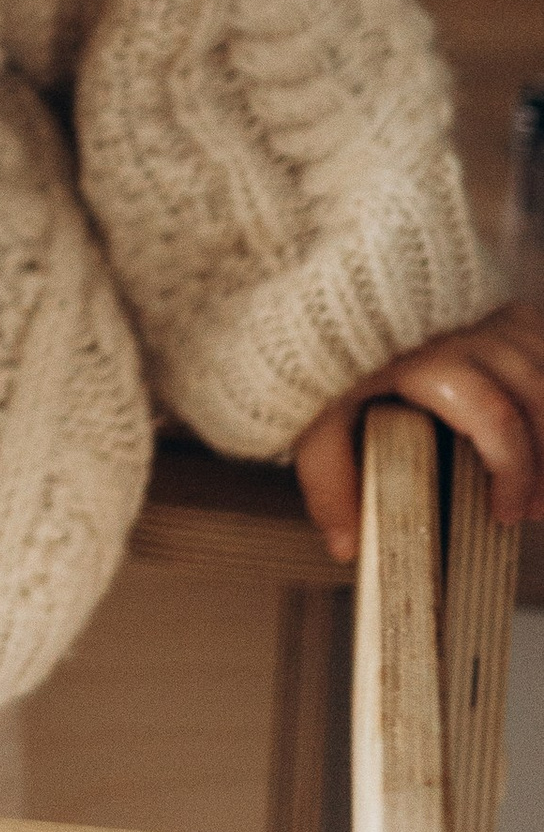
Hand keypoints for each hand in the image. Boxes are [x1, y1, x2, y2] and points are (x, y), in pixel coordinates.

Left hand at [291, 295, 543, 561]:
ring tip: (541, 485)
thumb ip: (328, 476)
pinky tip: (542, 431)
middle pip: (539, 400)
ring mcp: (491, 314)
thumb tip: (347, 547)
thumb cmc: (321, 350)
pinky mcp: (503, 308)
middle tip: (530, 511)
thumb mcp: (311, 412)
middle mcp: (470, 330)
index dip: (512, 473)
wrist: (326, 284)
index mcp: (428, 358)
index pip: (495, 418)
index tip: (503, 515)